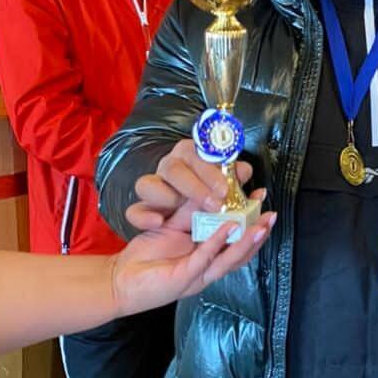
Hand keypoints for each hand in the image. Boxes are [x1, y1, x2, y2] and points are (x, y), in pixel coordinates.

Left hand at [110, 213, 277, 317]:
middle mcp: (207, 269)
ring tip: (261, 224)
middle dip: (259, 234)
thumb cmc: (147, 255)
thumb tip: (208, 191)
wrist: (119, 279)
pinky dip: (218, 243)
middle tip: (272, 215)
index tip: (263, 202)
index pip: (237, 244)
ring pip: (230, 259)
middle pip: (241, 254)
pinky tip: (228, 227)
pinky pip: (205, 258)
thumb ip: (191, 213)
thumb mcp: (173, 226)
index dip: (253, 226)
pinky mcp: (185, 278)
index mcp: (207, 258)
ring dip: (247, 241)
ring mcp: (198, 276)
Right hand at [126, 139, 255, 232]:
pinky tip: (158, 222)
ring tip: (183, 211)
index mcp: (190, 156)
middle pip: (172, 168)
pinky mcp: (140, 209)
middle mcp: (168, 167)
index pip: (195, 155)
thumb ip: (234, 179)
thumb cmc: (208, 196)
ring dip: (167, 198)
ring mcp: (151, 187)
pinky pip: (133, 211)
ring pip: (146, 184)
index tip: (225, 190)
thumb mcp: (223, 187)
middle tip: (214, 205)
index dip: (210, 172)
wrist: (185, 222)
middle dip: (194, 188)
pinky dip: (143, 216)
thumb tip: (244, 171)